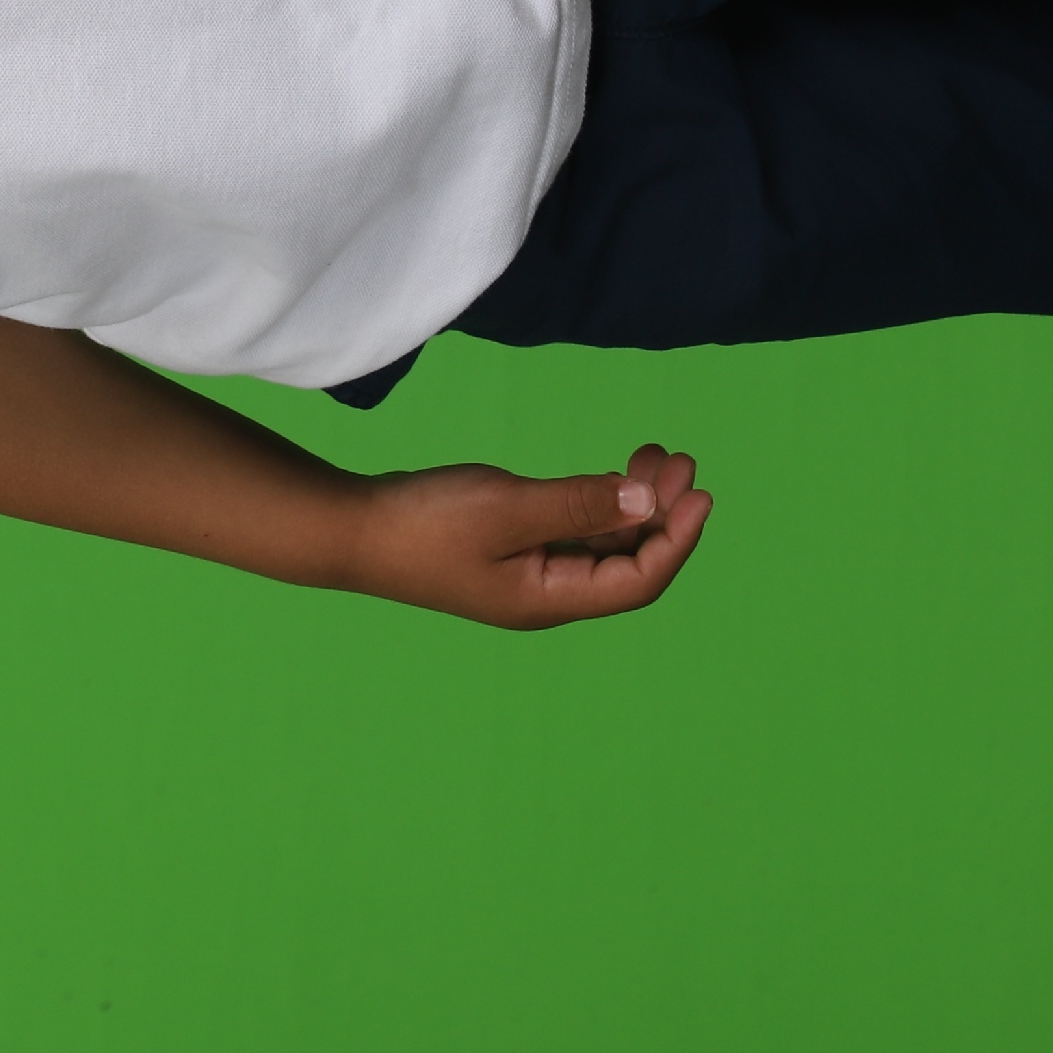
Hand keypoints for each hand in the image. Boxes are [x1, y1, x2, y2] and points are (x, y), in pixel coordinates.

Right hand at [342, 444, 712, 627]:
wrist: (353, 530)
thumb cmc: (426, 523)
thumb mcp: (509, 508)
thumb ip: (580, 504)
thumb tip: (649, 502)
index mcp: (550, 599)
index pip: (638, 581)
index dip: (677, 540)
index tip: (699, 492)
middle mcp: (546, 596)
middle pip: (626, 563)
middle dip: (661, 513)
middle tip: (680, 458)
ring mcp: (526, 576)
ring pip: (601, 545)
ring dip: (632, 503)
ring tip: (651, 453)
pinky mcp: (508, 553)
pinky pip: (572, 535)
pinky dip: (598, 504)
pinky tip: (606, 476)